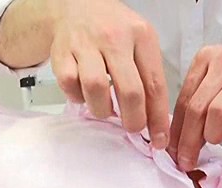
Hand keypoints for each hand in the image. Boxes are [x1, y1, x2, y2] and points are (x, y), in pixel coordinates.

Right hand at [48, 0, 169, 148]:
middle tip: (133, 127)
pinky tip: (85, 94)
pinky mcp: (61, 52)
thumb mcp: (141, 42)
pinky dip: (78, 98)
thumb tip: (157, 121)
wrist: (77, 5)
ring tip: (107, 108)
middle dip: (134, 120)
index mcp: (141, 35)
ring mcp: (85, 44)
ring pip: (96, 89)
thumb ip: (149, 76)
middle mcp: (114, 37)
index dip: (158, 118)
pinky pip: (70, 85)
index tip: (160, 139)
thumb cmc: (114, 29)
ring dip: (103, 109)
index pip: (155, 84)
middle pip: (130, 91)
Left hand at [169, 34, 221, 170]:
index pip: (183, 100)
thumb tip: (181, 138)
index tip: (172, 152)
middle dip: (189, 141)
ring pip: (218, 112)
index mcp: (206, 59)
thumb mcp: (221, 77)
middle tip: (188, 160)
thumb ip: (202, 100)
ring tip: (219, 137)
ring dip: (215, 134)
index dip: (175, 131)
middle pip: (197, 109)